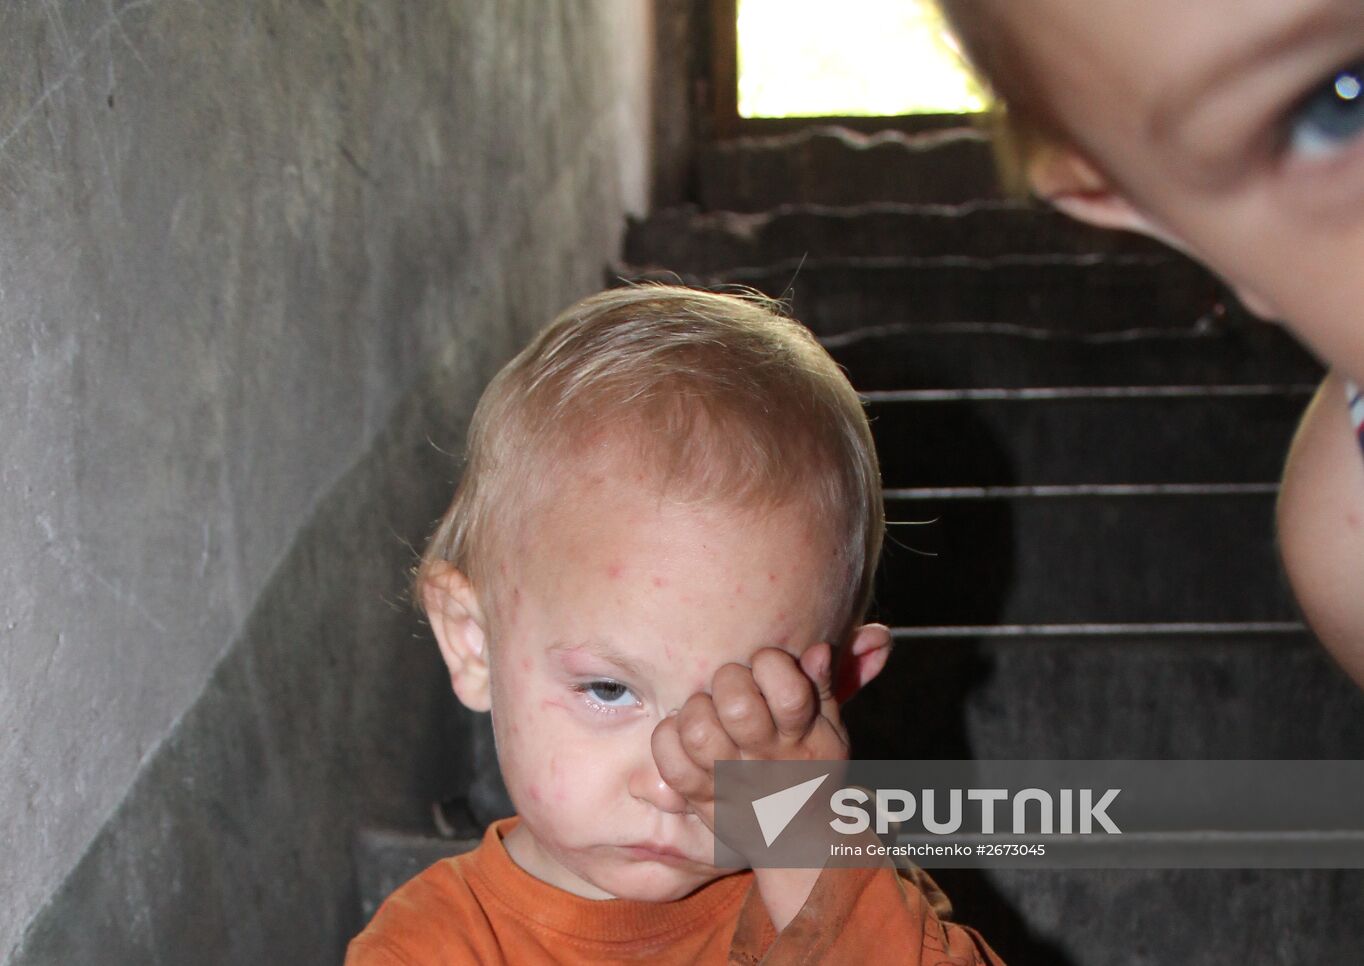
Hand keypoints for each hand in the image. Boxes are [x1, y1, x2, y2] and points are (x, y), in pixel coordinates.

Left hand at [650, 641, 845, 833]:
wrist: (797, 841)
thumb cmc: (811, 769)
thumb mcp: (830, 731)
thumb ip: (821, 688)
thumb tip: (818, 649)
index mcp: (800, 739)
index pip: (789, 692)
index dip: (772, 663)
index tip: (768, 664)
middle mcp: (764, 761)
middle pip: (736, 706)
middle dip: (731, 680)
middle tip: (734, 685)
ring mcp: (728, 781)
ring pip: (697, 730)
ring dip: (697, 707)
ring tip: (709, 709)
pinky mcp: (699, 797)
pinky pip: (670, 760)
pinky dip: (669, 737)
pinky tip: (684, 732)